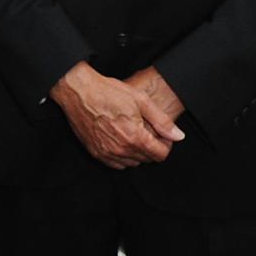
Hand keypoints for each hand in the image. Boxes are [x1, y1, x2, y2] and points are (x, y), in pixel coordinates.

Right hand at [50, 61, 183, 168]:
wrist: (77, 90)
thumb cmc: (107, 91)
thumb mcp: (140, 100)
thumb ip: (162, 121)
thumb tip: (178, 136)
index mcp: (135, 137)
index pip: (160, 155)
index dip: (165, 144)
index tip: (161, 133)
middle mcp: (121, 149)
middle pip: (147, 159)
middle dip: (151, 146)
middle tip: (146, 129)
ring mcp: (106, 153)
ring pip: (132, 163)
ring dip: (137, 152)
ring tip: (132, 132)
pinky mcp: (95, 152)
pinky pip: (116, 164)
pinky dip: (122, 156)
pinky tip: (120, 140)